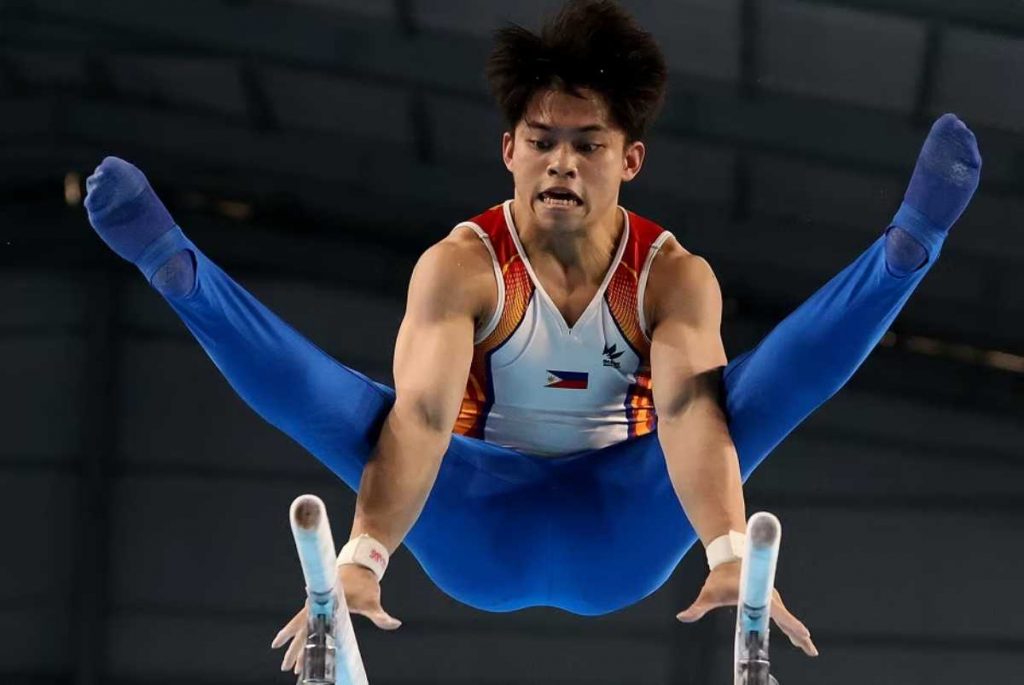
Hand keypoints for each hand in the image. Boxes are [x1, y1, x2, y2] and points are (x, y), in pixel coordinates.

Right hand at [271, 565, 401, 673]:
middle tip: (286, 668)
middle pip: (301, 632)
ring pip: (302, 629)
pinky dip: (303, 637)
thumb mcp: (372, 601)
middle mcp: (317, 606)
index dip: (301, 644)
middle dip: (294, 651)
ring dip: (297, 646)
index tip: (293, 658)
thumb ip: (380, 616)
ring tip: (292, 667)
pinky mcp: (320, 606)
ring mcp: (316, 606)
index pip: (310, 629)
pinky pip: (308, 624)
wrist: (359, 564)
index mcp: (325, 606)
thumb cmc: (364, 583)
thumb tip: (395, 624)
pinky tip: (302, 649)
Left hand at [676, 561, 817, 656]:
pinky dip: (791, 627)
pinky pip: (782, 616)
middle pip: (787, 619)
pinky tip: (795, 638)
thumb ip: (698, 607)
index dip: (790, 624)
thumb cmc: (720, 576)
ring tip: (807, 647)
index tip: (804, 634)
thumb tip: (683, 617)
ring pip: (787, 619)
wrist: (729, 558)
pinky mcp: (769, 600)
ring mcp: (771, 599)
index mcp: (758, 596)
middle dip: (799, 634)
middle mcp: (768, 598)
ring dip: (797, 633)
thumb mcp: (709, 592)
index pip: (778, 613)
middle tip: (811, 650)